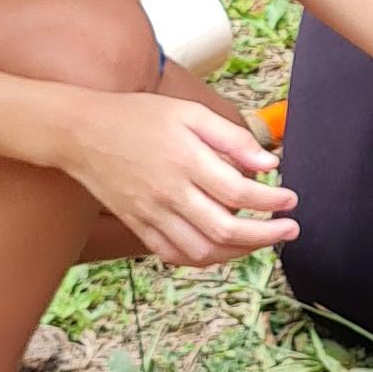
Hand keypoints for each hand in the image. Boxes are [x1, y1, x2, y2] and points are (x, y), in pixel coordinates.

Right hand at [69, 90, 296, 264]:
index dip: (271, 202)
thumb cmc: (138, 116)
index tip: (291, 199)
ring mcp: (151, 215)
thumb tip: (269, 164)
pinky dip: (203, 259)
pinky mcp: (138, 226)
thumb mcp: (189, 112)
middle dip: (266, 235)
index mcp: (185, 161)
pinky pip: (174, 255)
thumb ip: (231, 138)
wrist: (80, 133)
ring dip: (239, 252)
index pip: (239, 194)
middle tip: (290, 229)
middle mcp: (168, 194)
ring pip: (202, 251)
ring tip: (261, 241)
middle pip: (225, 231)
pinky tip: (222, 248)